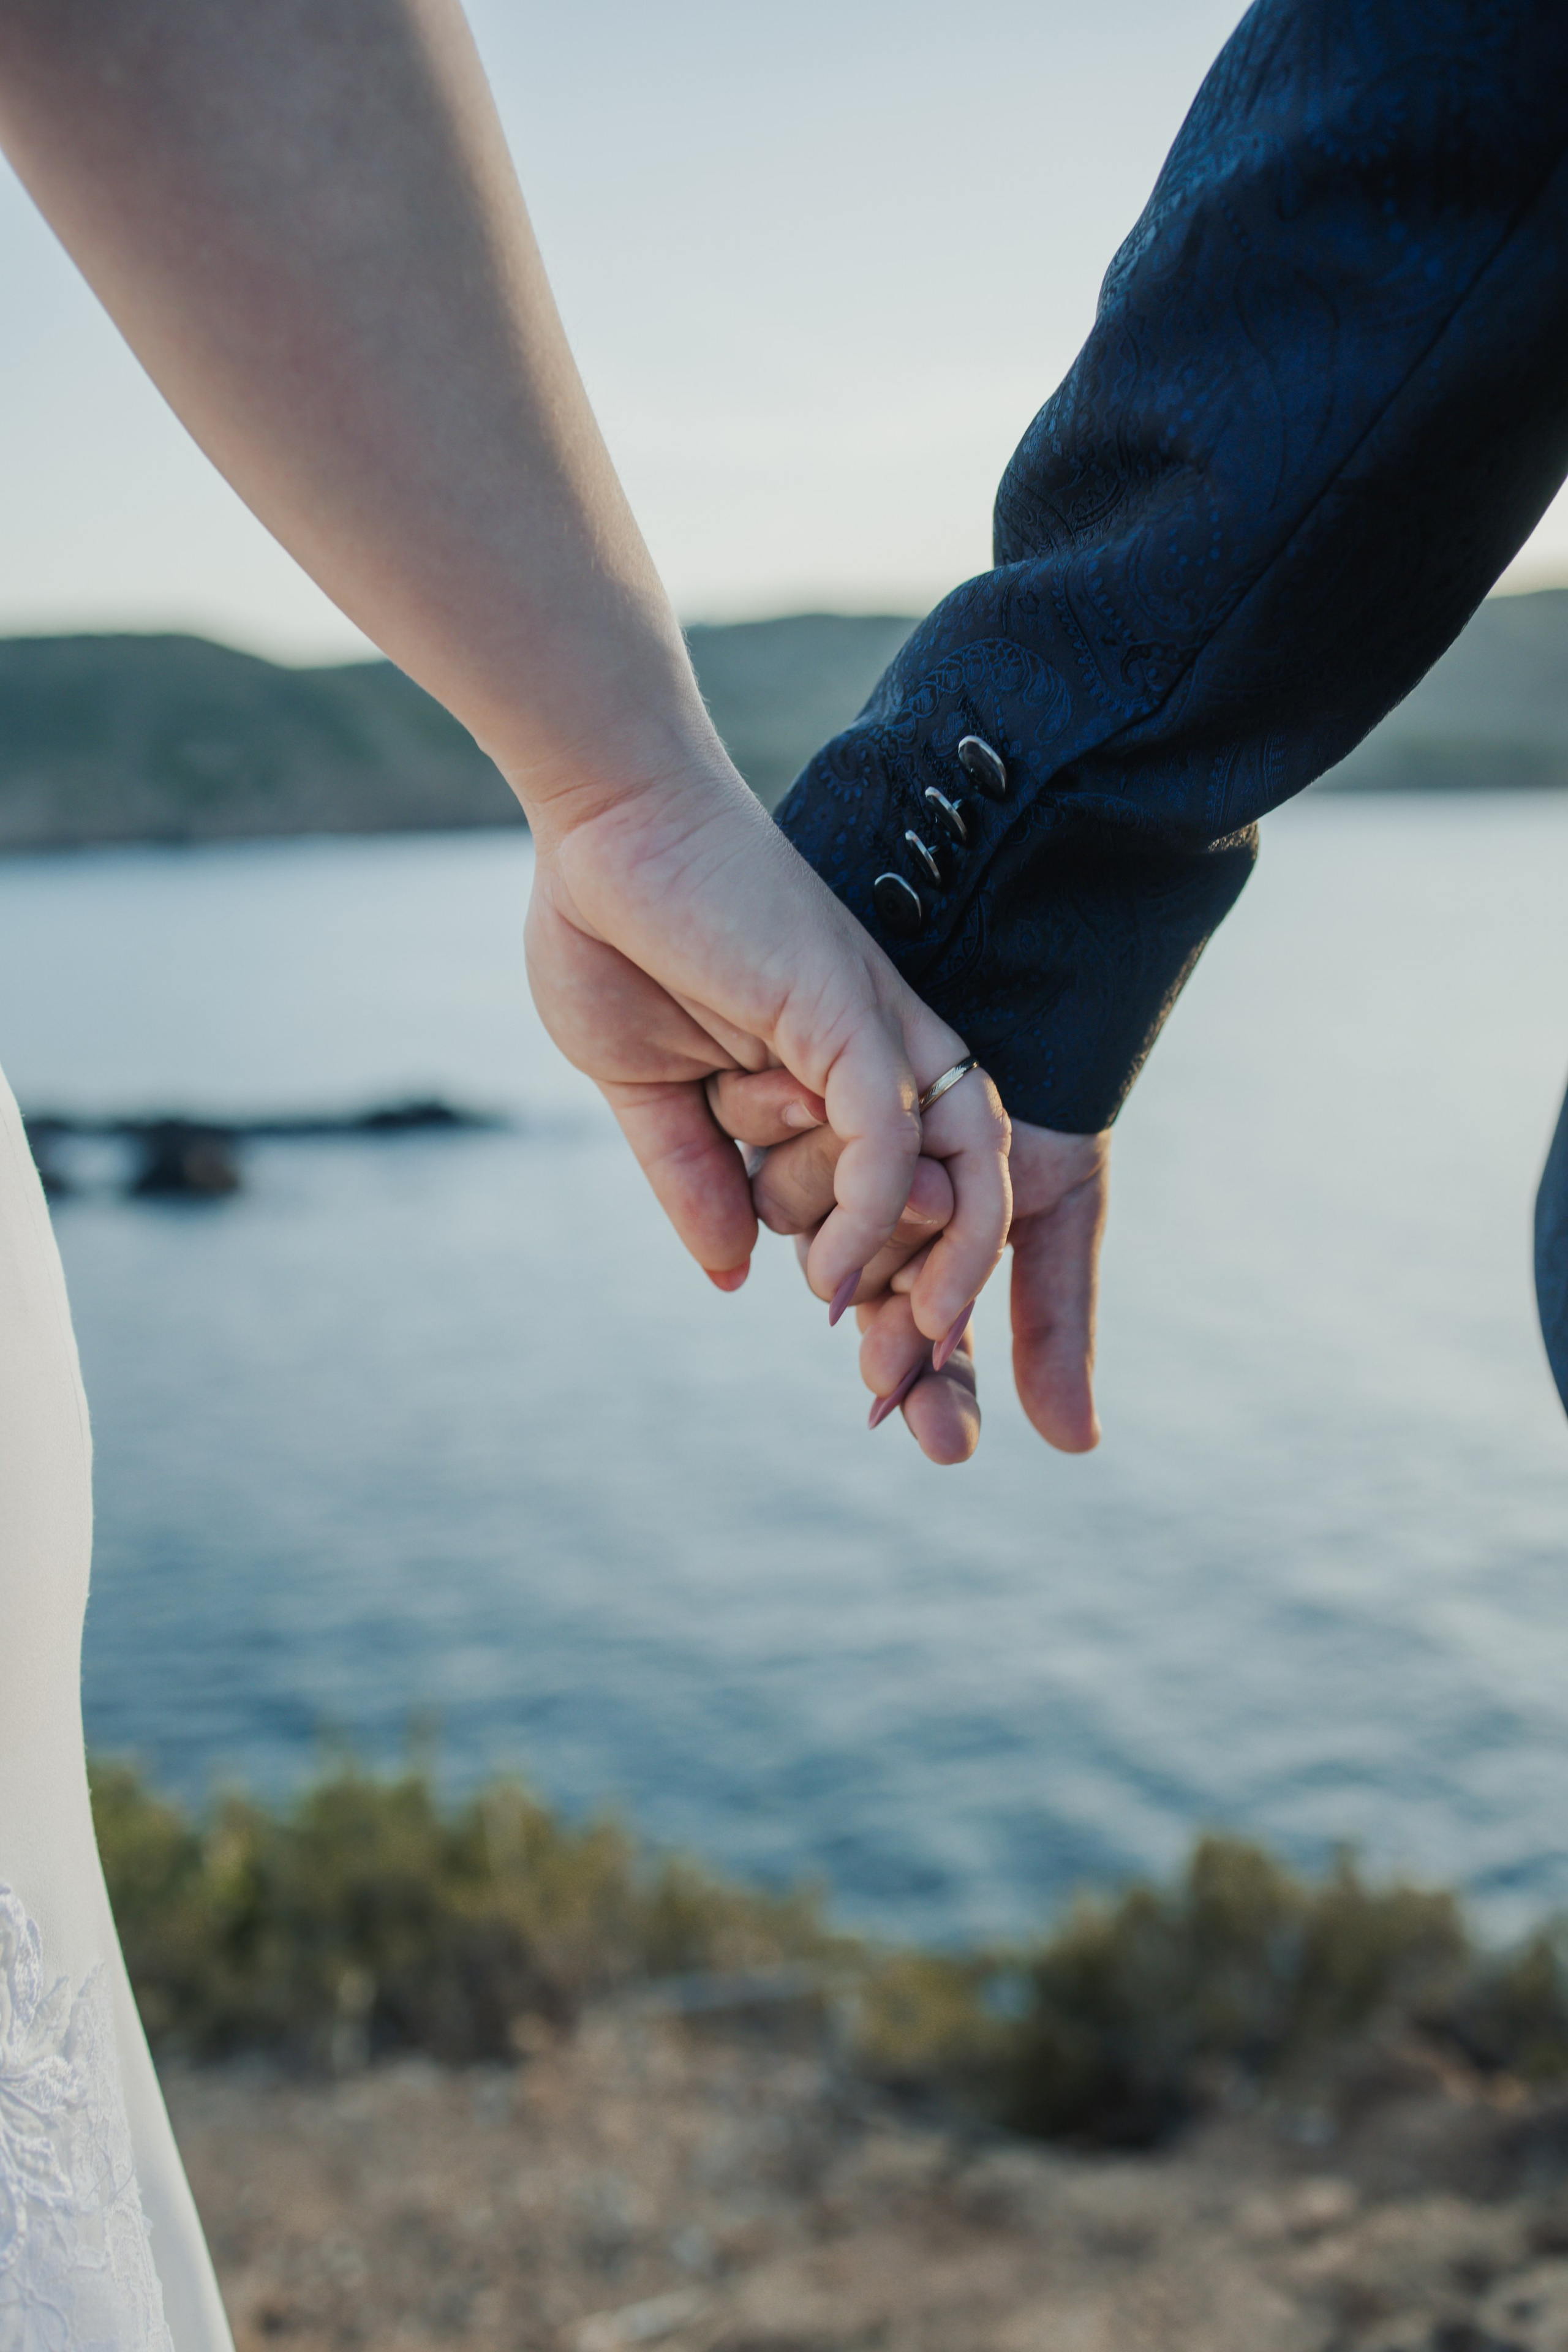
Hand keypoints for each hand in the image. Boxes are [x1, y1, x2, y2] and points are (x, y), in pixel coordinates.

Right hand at [524, 749, 1011, 1337]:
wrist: (592, 824)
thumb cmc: (612, 930)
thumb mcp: (647, 1087)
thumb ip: (693, 1179)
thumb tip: (728, 1275)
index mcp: (838, 1069)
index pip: (900, 1195)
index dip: (892, 1288)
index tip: (869, 1378)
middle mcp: (881, 1049)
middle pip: (962, 1186)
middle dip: (944, 1298)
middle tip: (902, 1391)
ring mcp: (873, 1025)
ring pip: (956, 1163)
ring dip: (940, 1266)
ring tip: (900, 1349)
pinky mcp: (845, 1005)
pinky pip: (890, 1127)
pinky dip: (874, 1207)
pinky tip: (829, 1273)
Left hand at [712, 1074, 1107, 1463]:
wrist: (1005, 979)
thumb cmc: (1048, 1095)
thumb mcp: (1061, 1205)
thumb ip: (1056, 1319)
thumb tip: (1076, 1446)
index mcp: (940, 1262)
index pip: (932, 1354)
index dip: (938, 1399)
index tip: (947, 1445)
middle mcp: (872, 1233)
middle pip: (873, 1308)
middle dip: (898, 1328)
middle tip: (908, 1333)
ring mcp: (817, 1186)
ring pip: (820, 1249)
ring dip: (870, 1229)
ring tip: (922, 1184)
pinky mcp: (766, 1134)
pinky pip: (768, 1182)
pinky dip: (814, 1167)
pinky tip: (832, 1128)